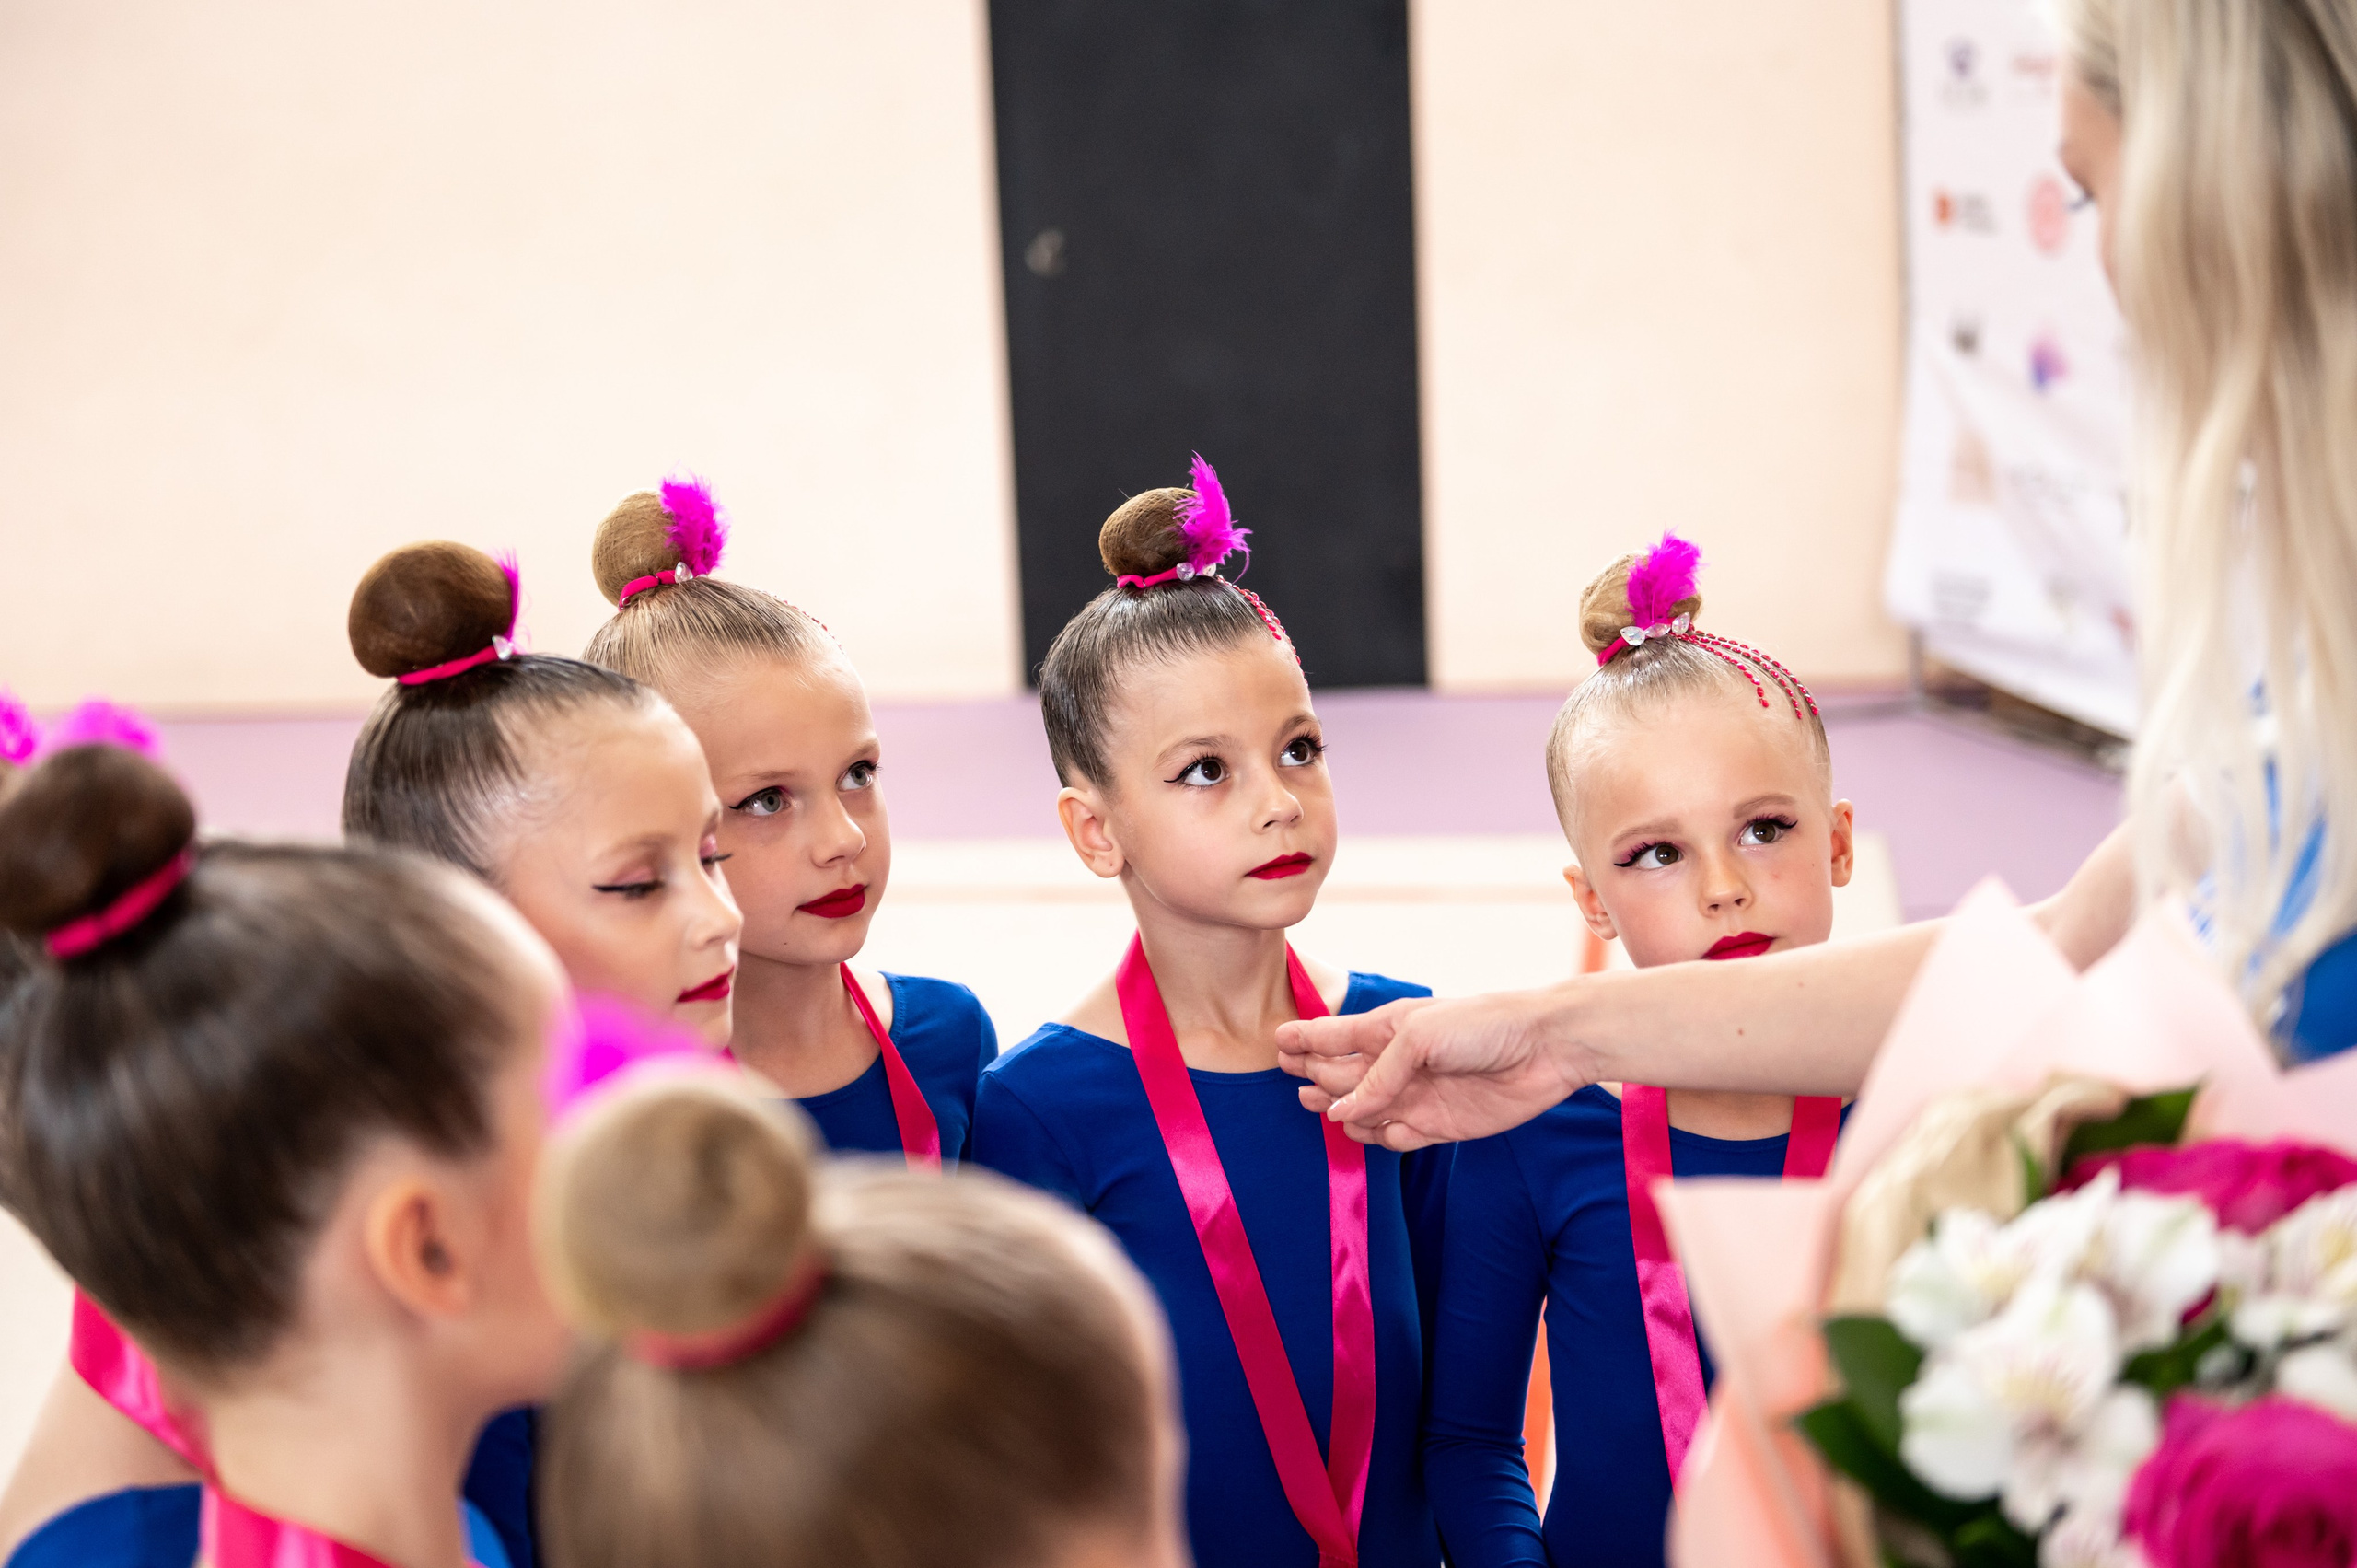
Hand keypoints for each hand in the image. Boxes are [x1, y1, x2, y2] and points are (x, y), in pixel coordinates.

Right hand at [1277, 990, 1590, 1149]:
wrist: (1544, 1048)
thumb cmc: (1482, 1025)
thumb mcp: (1418, 1037)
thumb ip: (1377, 1075)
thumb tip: (1340, 1111)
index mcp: (1387, 1029)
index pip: (1333, 1035)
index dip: (1305, 1039)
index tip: (1278, 1042)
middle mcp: (1397, 1064)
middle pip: (1342, 1075)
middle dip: (1317, 1077)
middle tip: (1296, 1081)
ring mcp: (1416, 1096)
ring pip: (1363, 1111)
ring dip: (1345, 1112)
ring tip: (1324, 1107)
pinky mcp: (1439, 1126)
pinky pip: (1397, 1139)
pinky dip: (1385, 1138)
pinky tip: (1382, 1132)